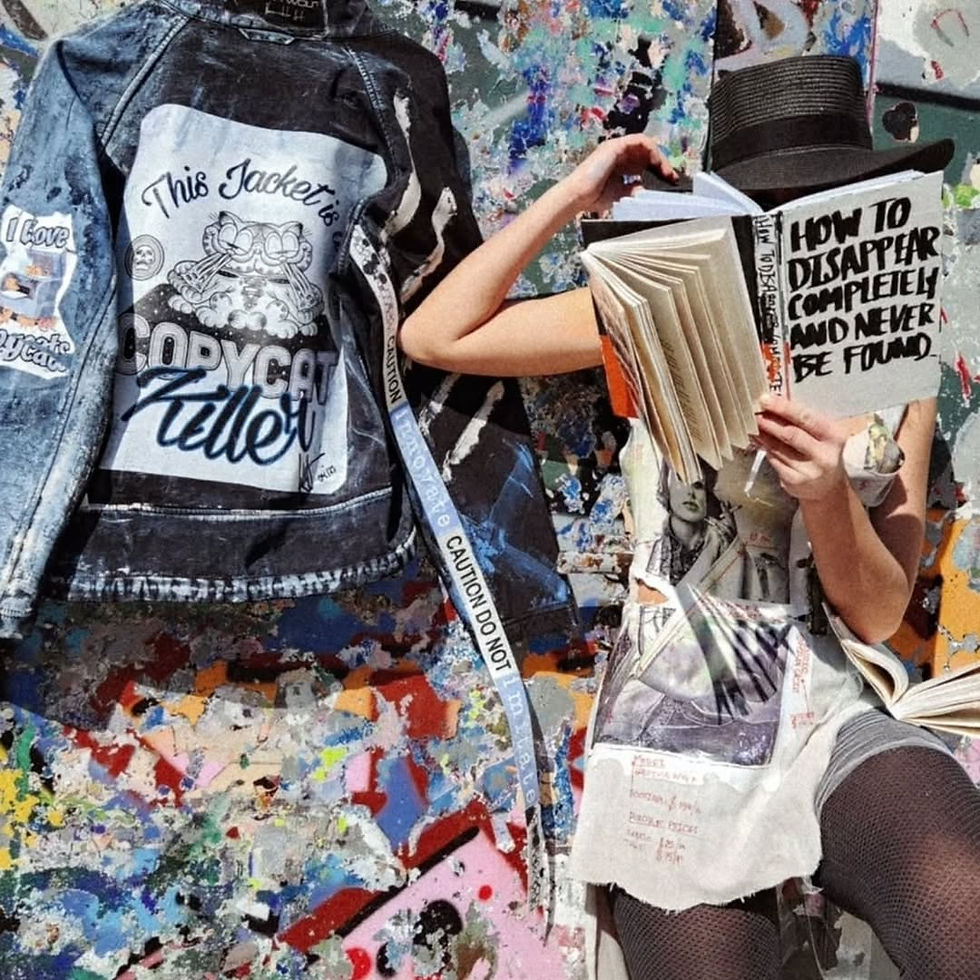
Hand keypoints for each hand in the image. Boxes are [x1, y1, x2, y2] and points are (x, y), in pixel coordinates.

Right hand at [561, 134, 676, 215]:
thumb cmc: (593, 197)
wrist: (578, 195)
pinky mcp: (616, 146)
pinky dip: (651, 150)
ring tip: (666, 171)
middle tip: (672, 177)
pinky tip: (657, 163)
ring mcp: (617, 148)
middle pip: (647, 152)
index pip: (644, 162)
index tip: (669, 181)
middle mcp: (619, 154)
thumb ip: (634, 190)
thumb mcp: (621, 195)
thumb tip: (647, 188)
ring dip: (659, 157)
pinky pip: (640, 141)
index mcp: (619, 165)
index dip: (658, 170)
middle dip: (662, 164)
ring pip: (645, 145)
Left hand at [752, 393, 848, 501]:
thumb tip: (774, 402)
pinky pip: (774, 459)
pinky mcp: (794, 481)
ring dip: (762, 433)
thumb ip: (803, 420)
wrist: (827, 486)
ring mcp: (808, 470)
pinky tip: (756, 438)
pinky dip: (763, 447)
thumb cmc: (822, 452)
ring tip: (750, 422)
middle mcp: (824, 455)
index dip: (783, 408)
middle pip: (790, 434)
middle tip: (752, 411)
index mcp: (834, 436)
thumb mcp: (822, 434)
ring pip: (778, 447)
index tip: (765, 399)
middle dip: (769, 421)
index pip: (806, 418)